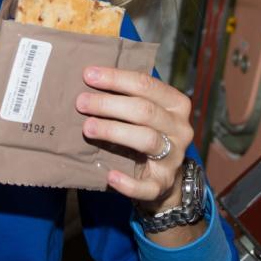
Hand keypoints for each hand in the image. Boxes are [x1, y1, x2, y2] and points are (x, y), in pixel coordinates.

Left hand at [75, 66, 193, 213]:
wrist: (160, 174)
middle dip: (109, 104)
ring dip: (114, 132)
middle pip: (144, 111)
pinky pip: (148, 186)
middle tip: (81, 102)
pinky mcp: (163, 183)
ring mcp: (174, 157)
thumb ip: (123, 94)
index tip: (88, 75)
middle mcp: (180, 129)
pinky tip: (110, 176)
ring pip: (147, 140)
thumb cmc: (143, 129)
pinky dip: (128, 183)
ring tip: (87, 128)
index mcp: (175, 103)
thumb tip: (87, 77)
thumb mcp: (141, 109)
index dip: (116, 78)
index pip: (146, 84)